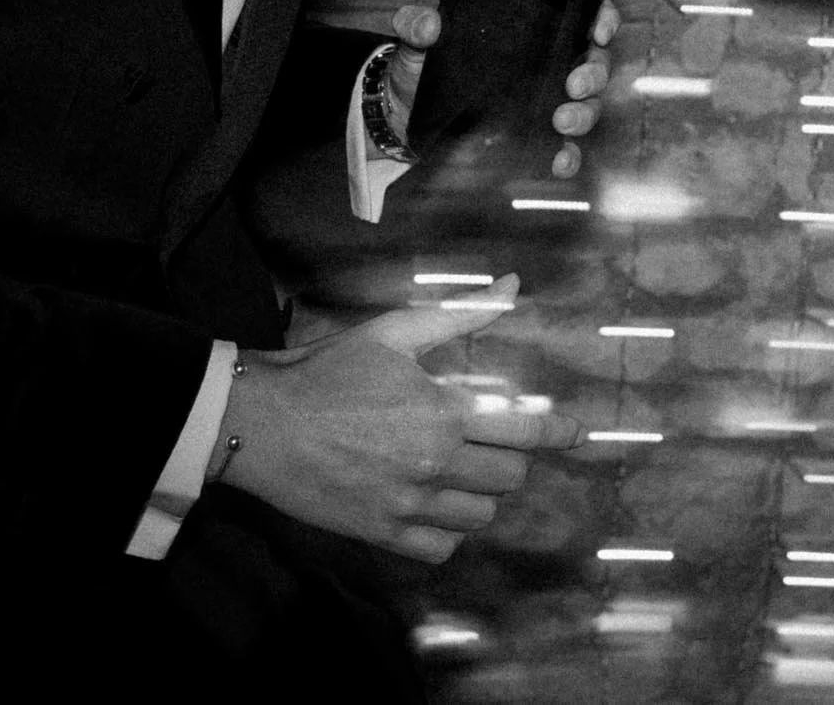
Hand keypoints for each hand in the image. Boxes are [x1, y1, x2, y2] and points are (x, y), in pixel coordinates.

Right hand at [220, 272, 576, 563]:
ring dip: (481, 493)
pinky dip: (447, 531)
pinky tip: (436, 506)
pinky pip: (441, 547)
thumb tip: (514, 286)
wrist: (258, 423)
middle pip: (509, 476)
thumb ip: (460, 314)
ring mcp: (408, 504)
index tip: (575, 433)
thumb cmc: (326, 370)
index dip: (556, 431)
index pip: (524, 429)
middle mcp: (433, 463)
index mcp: (442, 412)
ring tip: (462, 472)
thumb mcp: (393, 332)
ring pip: (481, 515)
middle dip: (510, 457)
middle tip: (491, 442)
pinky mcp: (380, 532)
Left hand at [382, 1, 617, 139]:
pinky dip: (568, 156)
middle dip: (594, 74)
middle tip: (573, 84)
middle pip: (595, 62)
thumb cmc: (422, 64)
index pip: (582, 13)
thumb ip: (416, 25)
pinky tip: (559, 161)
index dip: (602, 18)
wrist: (406, 110)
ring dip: (584, 114)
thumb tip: (428, 24)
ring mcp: (546, 99)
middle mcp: (549, 61)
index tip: (597, 31)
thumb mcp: (416, 39)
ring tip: (561, 121)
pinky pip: (564, 146)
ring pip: (588, 104)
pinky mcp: (535, 135)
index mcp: (534, 27)